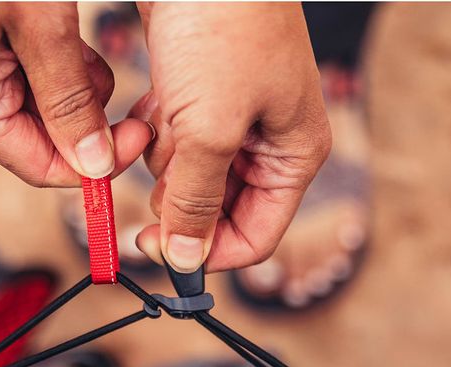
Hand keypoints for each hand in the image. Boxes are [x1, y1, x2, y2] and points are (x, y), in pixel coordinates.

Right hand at [0, 2, 152, 186]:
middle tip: (129, 95)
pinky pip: (30, 75)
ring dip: (78, 93)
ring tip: (90, 51)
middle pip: (41, 141)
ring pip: (41, 109)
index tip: (140, 136)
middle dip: (88, 123)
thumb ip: (69, 101)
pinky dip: (62, 66)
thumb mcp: (41, 24)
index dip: (94, 164)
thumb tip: (95, 166)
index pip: (39, 166)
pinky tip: (74, 39)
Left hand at [131, 2, 331, 272]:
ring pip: (190, 178)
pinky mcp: (202, 97)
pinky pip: (174, 142)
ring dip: (167, 161)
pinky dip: (158, 131)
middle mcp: (268, 144)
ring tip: (169, 116)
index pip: (254, 238)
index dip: (207, 253)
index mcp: (292, 157)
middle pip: (219, 210)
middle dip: (182, 199)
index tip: (160, 251)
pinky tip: (159, 99)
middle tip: (158, 176)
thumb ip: (196, 200)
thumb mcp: (210, 129)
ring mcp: (234, 119)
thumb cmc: (223, 24)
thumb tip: (186, 259)